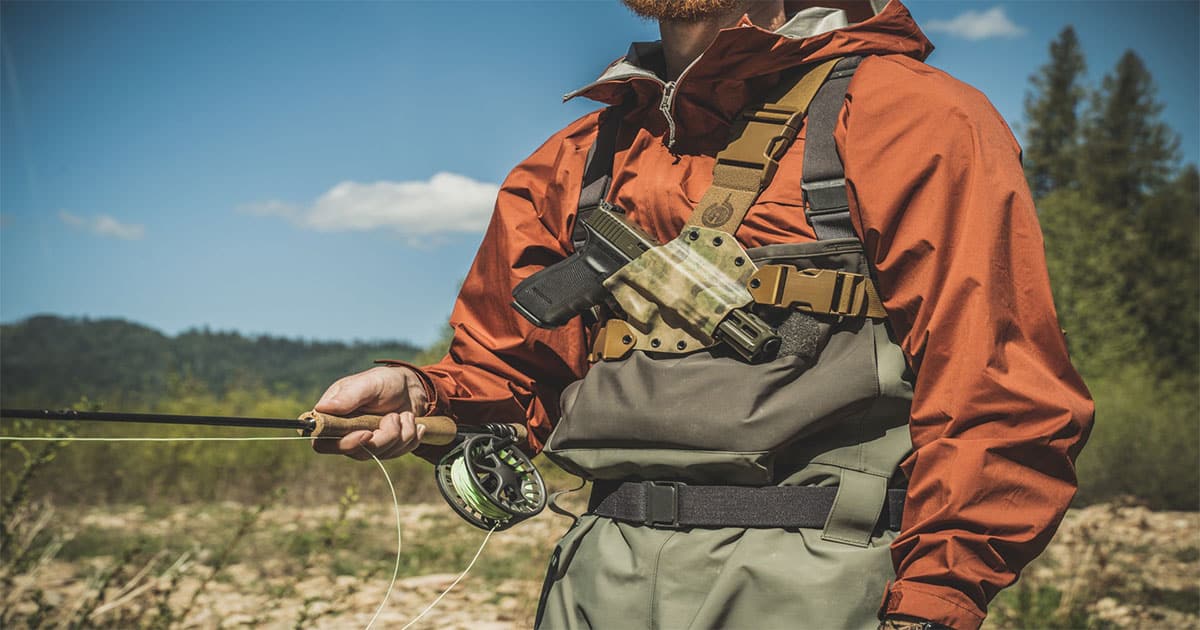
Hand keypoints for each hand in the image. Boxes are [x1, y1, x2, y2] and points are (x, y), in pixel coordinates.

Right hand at [311, 366, 429, 459]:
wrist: (410, 389)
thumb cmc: (385, 381)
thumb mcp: (369, 383)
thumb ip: (348, 396)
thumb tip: (321, 408)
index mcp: (333, 417)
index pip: (323, 443)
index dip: (345, 444)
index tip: (367, 433)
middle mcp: (346, 434)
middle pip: (358, 453)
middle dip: (384, 436)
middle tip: (395, 416)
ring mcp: (366, 444)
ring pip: (381, 454)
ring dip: (401, 433)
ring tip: (405, 415)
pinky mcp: (384, 449)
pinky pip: (398, 453)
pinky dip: (410, 437)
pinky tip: (411, 422)